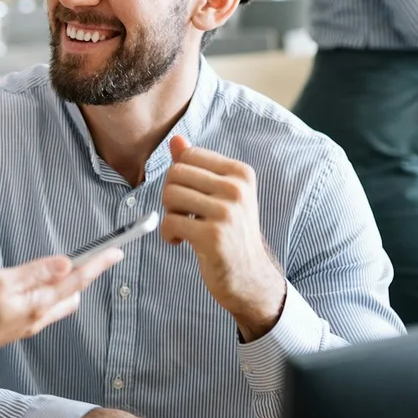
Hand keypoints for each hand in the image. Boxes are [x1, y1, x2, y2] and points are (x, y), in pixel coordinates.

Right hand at [0, 251, 122, 391]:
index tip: (116, 253)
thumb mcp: (1, 281)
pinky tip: (33, 287)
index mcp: (38, 304)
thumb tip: (66, 264)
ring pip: (57, 305)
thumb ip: (35, 273)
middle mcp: (37, 318)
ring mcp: (26, 326)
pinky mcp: (15, 329)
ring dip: (64, 287)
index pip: (77, 281)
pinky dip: (47, 295)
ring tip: (58, 269)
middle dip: (82, 276)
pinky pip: (41, 311)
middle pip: (72, 295)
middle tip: (88, 256)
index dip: (98, 265)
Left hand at [160, 137, 285, 340]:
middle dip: (170, 195)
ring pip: (170, 196)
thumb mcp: (221, 195)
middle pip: (176, 173)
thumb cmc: (231, 233)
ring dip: (168, 214)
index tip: (190, 196)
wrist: (249, 277)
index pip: (189, 155)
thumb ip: (198, 166)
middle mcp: (237, 189)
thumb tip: (175, 140)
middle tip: (183, 213)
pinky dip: (167, 234)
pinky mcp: (213, 236)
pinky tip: (180, 241)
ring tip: (183, 227)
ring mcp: (226, 213)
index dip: (179, 176)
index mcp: (241, 173)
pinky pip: (169, 222)